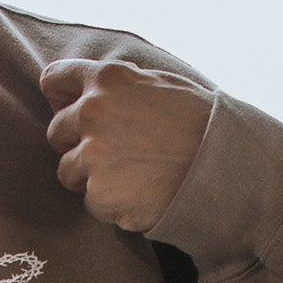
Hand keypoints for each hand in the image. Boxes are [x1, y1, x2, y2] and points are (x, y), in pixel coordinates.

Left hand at [40, 58, 212, 232]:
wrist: (228, 169)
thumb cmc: (201, 124)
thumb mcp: (162, 84)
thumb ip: (120, 85)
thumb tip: (90, 90)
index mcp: (107, 79)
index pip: (53, 79)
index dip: (62, 98)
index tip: (72, 110)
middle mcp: (92, 112)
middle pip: (56, 131)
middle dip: (78, 143)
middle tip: (117, 154)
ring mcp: (93, 154)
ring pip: (67, 170)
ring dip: (91, 177)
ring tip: (133, 176)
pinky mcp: (99, 193)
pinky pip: (91, 201)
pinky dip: (111, 203)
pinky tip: (142, 195)